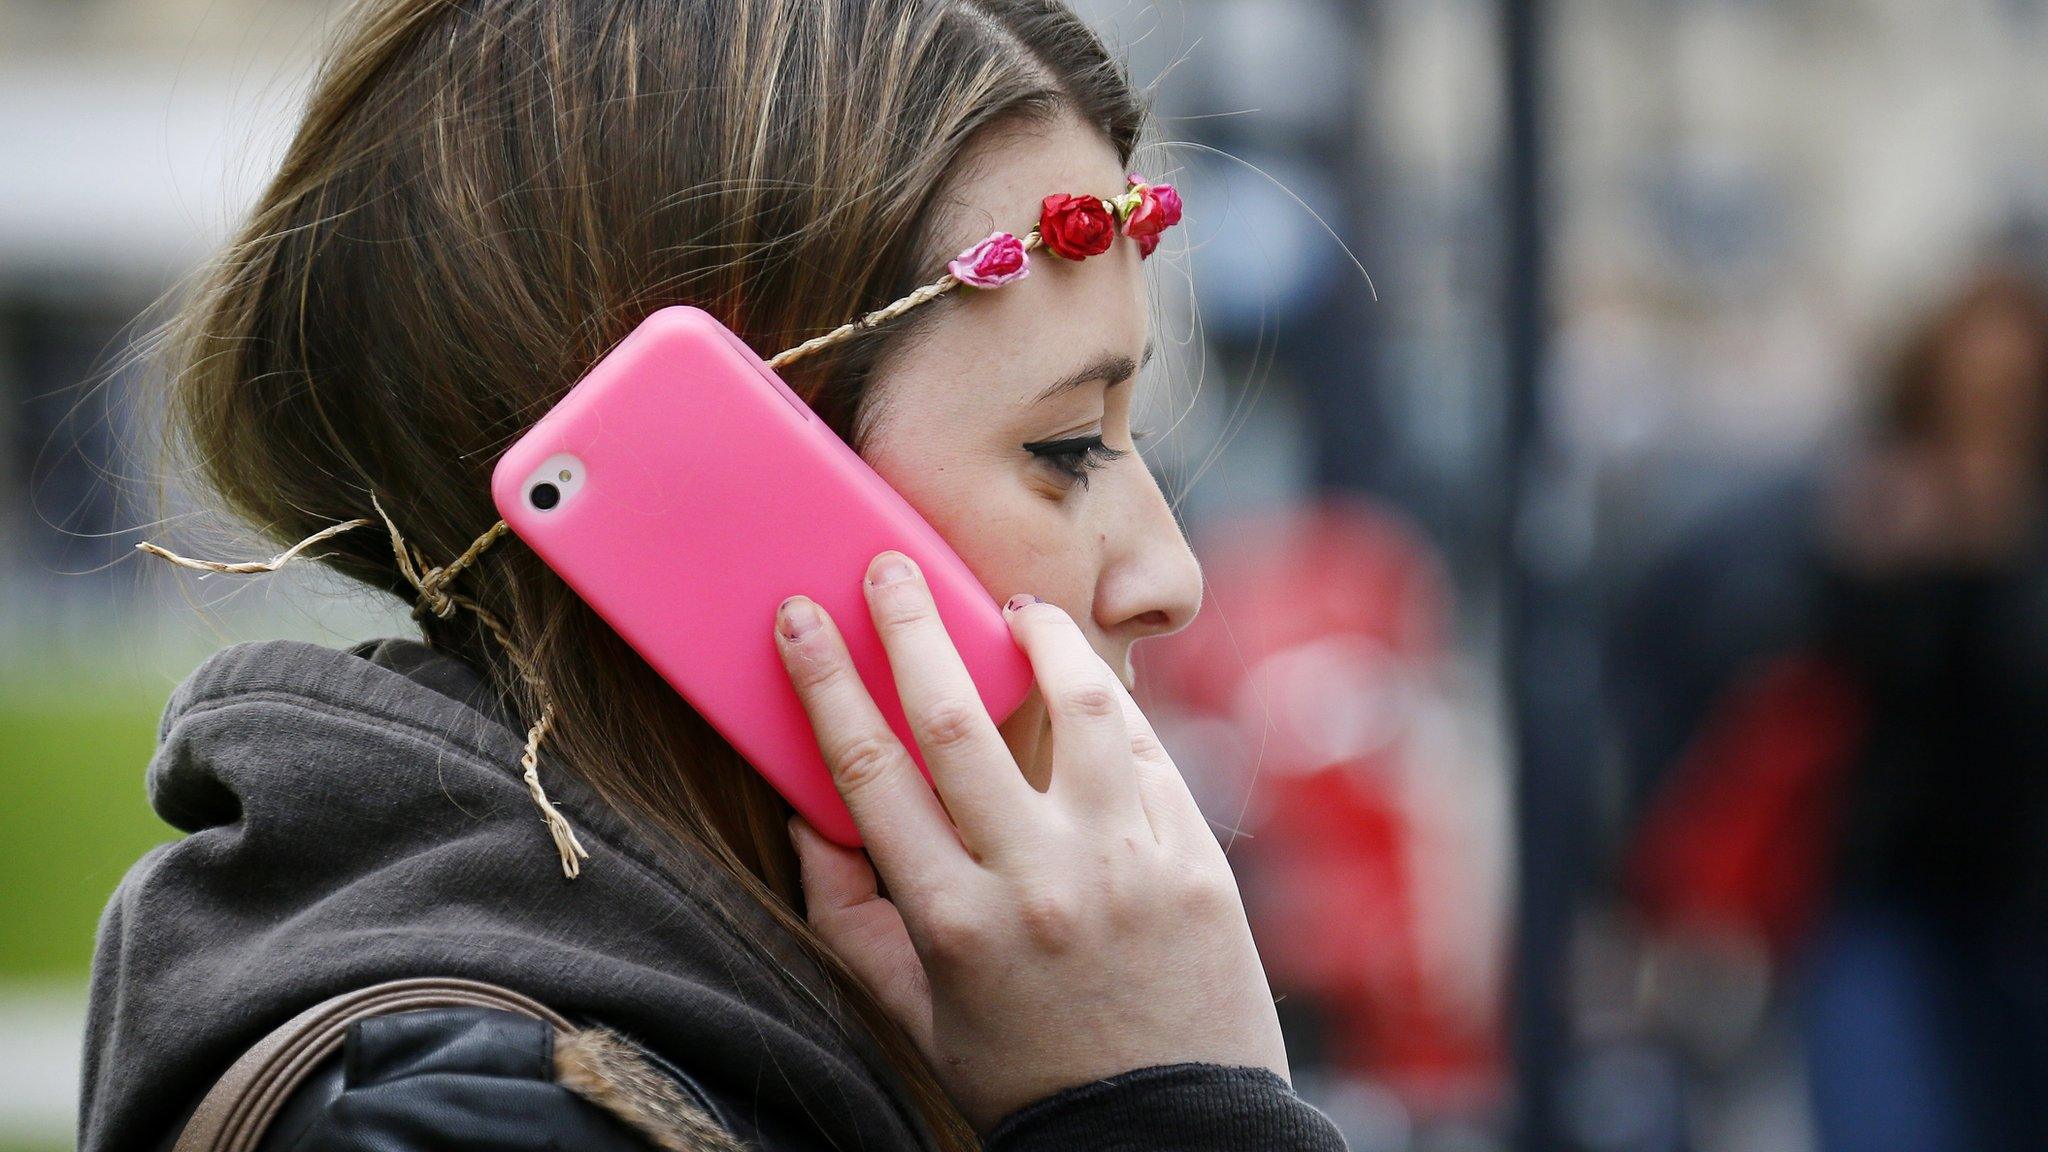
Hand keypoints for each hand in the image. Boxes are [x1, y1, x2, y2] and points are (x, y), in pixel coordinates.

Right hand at [773, 551, 1287, 1131]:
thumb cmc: (1028, 1072)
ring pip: (1073, 709)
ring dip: (1037, 639)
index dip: (827, 683)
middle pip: (957, 719)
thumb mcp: (919, 1014)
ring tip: (1014, 607)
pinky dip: (1108, 707)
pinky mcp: (1191, 857)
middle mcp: (1036, 880)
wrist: (1167, 1128)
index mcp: (952, 922)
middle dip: (911, 627)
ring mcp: (1123, 862)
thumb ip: (853, 919)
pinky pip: (1144, 754)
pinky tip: (1083, 684)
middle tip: (889, 566)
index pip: (872, 772)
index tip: (801, 617)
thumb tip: (810, 818)